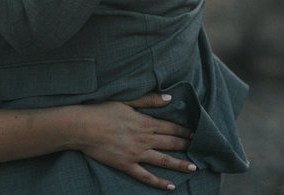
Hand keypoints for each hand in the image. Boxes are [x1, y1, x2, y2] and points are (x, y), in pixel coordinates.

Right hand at [75, 93, 195, 190]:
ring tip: (193, 167)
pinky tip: (170, 186)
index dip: (184, 130)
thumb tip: (168, 98)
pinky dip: (159, 182)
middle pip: (170, 143)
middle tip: (200, 148)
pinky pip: (146, 176)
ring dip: (180, 164)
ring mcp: (136, 154)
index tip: (196, 132)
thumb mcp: (126, 100)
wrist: (83, 127)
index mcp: (144, 122)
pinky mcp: (127, 165)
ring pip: (163, 160)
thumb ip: (148, 100)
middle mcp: (144, 139)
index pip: (170, 127)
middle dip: (186, 145)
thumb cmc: (101, 111)